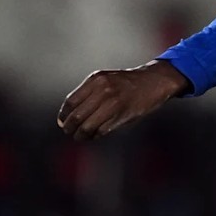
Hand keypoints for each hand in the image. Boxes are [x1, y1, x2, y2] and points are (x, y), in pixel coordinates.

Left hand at [57, 60, 190, 140]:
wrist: (153, 82)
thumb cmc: (127, 82)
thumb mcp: (105, 79)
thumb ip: (88, 92)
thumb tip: (68, 114)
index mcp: (96, 79)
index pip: (71, 101)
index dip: (64, 114)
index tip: (62, 121)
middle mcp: (103, 90)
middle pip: (76, 116)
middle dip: (69, 127)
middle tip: (68, 131)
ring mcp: (113, 103)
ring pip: (87, 126)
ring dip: (80, 135)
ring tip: (80, 136)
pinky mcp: (122, 116)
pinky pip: (101, 131)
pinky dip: (94, 136)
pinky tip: (94, 135)